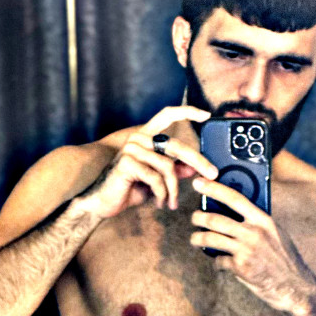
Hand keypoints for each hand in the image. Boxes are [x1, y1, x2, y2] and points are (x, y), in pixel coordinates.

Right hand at [78, 106, 217, 219]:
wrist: (102, 203)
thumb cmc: (129, 190)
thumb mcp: (157, 180)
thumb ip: (174, 170)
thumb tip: (195, 167)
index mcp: (145, 137)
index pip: (166, 115)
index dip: (186, 112)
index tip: (206, 115)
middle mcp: (138, 138)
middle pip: (176, 146)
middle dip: (198, 161)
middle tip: (213, 175)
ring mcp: (132, 149)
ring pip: (168, 167)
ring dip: (173, 190)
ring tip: (171, 203)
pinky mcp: (128, 163)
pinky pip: (156, 179)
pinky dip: (162, 195)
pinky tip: (159, 203)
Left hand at [189, 177, 312, 311]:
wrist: (295, 286)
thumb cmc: (284, 259)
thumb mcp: (275, 233)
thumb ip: (257, 223)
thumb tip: (234, 214)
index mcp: (263, 220)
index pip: (234, 198)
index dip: (214, 189)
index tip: (199, 183)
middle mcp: (254, 233)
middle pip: (217, 220)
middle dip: (199, 217)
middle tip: (194, 218)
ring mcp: (246, 251)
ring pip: (211, 239)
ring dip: (198, 238)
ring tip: (194, 239)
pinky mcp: (241, 268)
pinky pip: (219, 261)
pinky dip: (217, 262)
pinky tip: (220, 263)